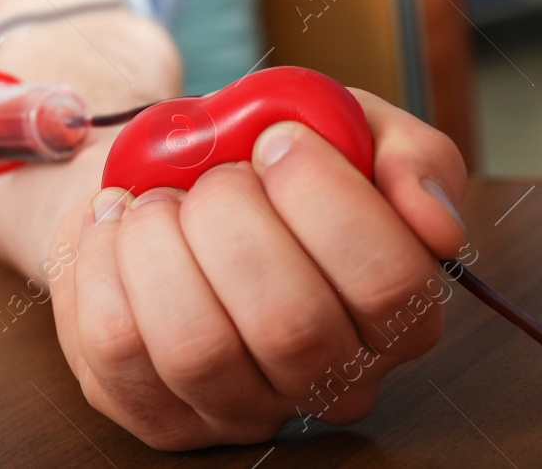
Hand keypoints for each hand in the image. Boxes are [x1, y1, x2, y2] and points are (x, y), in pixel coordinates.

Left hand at [44, 89, 467, 449]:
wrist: (159, 176)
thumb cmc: (262, 157)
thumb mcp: (348, 128)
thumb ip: (409, 156)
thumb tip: (436, 222)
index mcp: (398, 315)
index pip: (389, 282)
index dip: (326, 198)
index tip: (276, 138)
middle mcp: (331, 380)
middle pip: (290, 323)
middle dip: (232, 217)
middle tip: (212, 174)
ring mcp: (241, 408)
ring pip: (197, 347)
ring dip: (160, 244)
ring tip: (157, 201)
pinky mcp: (157, 412)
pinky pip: (118, 346)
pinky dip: (105, 262)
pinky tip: (116, 225)